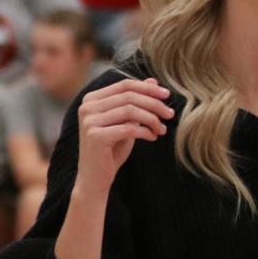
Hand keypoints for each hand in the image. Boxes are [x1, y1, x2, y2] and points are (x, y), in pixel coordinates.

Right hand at [73, 77, 172, 194]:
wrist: (95, 178)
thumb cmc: (111, 149)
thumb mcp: (125, 122)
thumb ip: (135, 101)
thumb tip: (153, 80)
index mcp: (91, 99)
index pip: (124, 85)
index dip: (148, 88)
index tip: (167, 95)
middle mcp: (87, 107)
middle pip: (129, 96)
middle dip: (154, 103)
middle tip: (170, 114)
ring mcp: (89, 121)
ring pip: (130, 110)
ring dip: (152, 119)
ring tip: (162, 129)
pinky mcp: (95, 136)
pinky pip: (129, 128)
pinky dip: (145, 131)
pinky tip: (152, 137)